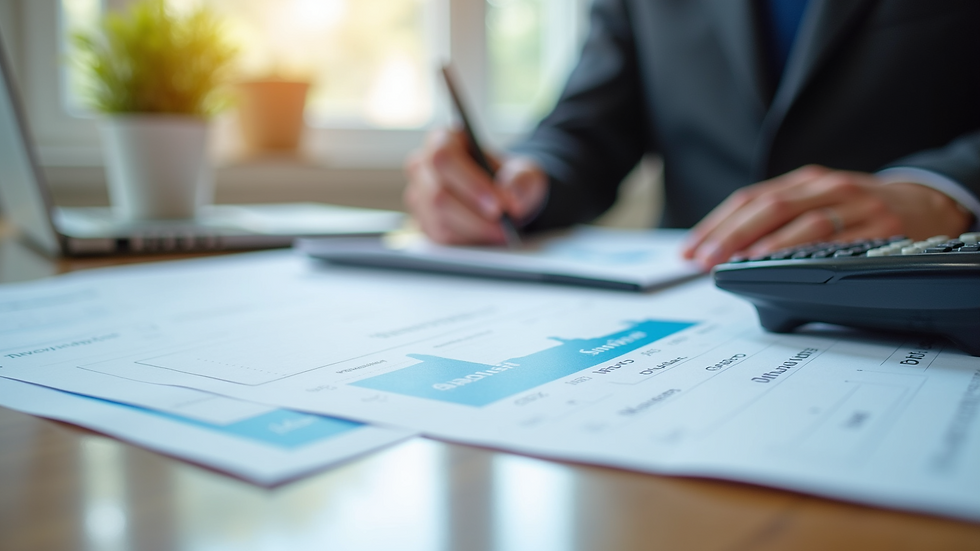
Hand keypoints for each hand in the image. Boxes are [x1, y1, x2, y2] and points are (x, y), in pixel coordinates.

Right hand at [404, 128, 548, 244]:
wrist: (502, 198)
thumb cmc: (508, 178)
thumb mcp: (525, 172)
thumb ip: (522, 179)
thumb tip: (511, 197)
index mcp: (444, 140)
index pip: (444, 158)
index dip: (470, 183)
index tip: (498, 204)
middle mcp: (422, 166)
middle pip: (438, 195)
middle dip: (474, 215)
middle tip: (504, 226)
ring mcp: (418, 196)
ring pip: (438, 220)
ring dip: (473, 231)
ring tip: (501, 234)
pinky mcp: (422, 222)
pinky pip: (439, 238)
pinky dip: (467, 241)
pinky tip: (487, 238)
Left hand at [682, 165, 972, 268]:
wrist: (928, 203)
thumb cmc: (862, 208)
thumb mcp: (820, 201)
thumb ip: (780, 219)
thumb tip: (727, 251)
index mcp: (806, 180)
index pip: (750, 198)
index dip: (716, 224)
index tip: (691, 250)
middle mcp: (827, 186)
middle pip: (769, 207)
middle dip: (731, 235)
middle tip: (706, 261)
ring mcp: (856, 205)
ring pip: (802, 222)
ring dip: (765, 246)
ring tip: (738, 264)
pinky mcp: (880, 228)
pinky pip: (839, 242)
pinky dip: (809, 254)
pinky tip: (786, 266)